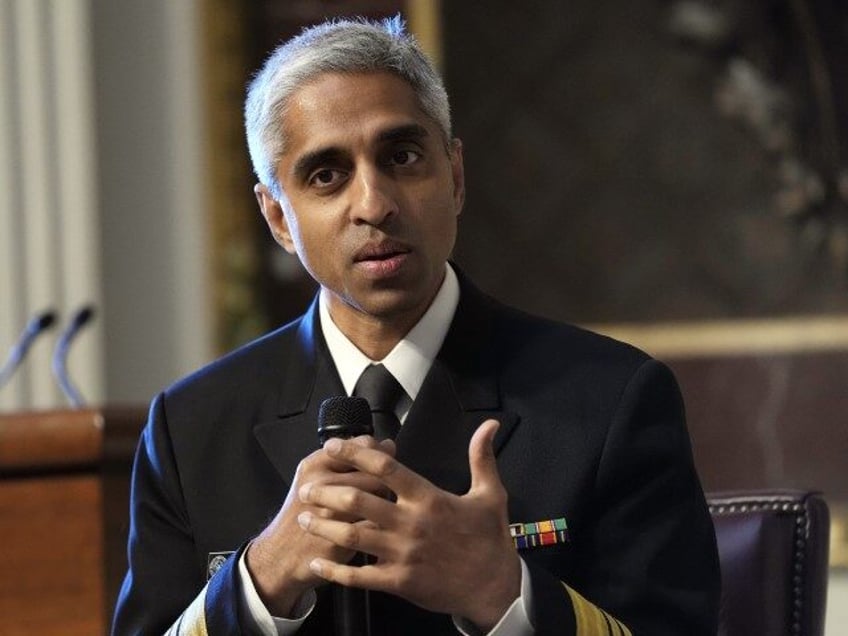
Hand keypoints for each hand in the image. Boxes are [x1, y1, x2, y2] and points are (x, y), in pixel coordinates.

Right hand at [245, 435, 395, 616]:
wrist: (281, 554)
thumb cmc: (303, 512)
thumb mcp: (314, 477)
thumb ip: (349, 459)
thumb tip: (388, 445)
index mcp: (315, 465)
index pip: (361, 446)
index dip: (379, 453)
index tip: (383, 463)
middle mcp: (321, 484)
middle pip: (373, 473)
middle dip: (386, 482)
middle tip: (381, 492)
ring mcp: (330, 512)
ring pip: (376, 498)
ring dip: (385, 503)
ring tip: (378, 508)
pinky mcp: (340, 537)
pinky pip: (374, 524)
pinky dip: (381, 526)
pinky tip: (375, 528)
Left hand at [297, 419, 520, 630]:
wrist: (495, 587)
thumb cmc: (490, 539)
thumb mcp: (491, 493)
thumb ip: (481, 457)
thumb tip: (489, 424)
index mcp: (428, 498)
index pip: (385, 468)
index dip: (355, 453)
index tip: (333, 445)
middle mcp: (411, 523)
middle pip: (358, 500)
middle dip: (326, 491)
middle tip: (307, 487)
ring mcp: (403, 554)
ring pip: (353, 536)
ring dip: (323, 527)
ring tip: (303, 518)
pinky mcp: (399, 582)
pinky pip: (359, 577)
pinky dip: (335, 571)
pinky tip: (318, 564)